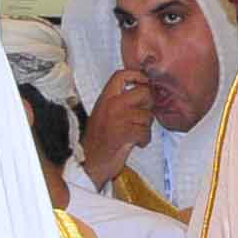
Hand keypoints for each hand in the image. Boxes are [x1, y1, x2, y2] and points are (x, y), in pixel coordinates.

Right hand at [77, 67, 157, 182]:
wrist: (89, 162)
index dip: (138, 76)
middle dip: (148, 106)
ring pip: (147, 115)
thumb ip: (120, 102)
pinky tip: (136, 143)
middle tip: (143, 118)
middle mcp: (111, 105)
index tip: (146, 83)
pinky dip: (144, 140)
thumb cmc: (99, 142)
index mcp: (105, 98)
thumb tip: (144, 93)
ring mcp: (117, 118)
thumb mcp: (105, 114)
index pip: (121, 75)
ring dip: (146, 128)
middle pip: (143, 92)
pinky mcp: (124, 133)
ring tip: (136, 135)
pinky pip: (146, 131)